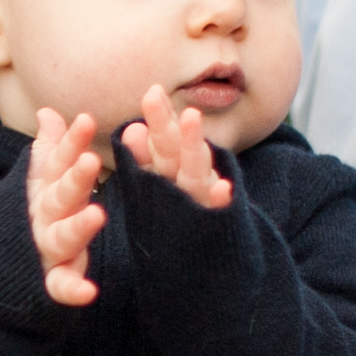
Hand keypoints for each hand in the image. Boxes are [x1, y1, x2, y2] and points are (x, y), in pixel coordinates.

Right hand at [25, 108, 109, 305]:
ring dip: (78, 227)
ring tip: (98, 214)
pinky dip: (71, 290)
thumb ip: (48, 147)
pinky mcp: (50, 278)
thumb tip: (47, 111)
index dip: (71, 142)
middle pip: (60, 195)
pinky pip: (59, 286)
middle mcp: (44, 216)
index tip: (87, 120)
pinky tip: (88, 293)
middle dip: (75, 178)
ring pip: (61, 237)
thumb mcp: (38, 179)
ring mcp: (46, 247)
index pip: (58, 161)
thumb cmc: (32, 213)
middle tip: (90, 161)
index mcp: (45, 189)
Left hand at [118, 82, 234, 212]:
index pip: (163, 141)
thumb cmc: (180, 218)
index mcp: (171, 171)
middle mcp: (188, 181)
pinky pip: (218, 213)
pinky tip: (223, 189)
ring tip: (190, 117)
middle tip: (152, 94)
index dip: (158, 118)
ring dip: (192, 145)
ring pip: (195, 171)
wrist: (212, 263)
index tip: (151, 92)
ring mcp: (202, 201)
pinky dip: (220, 201)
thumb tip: (132, 128)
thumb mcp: (162, 185)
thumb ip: (146, 159)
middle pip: (173, 150)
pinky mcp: (215, 225)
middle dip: (164, 123)